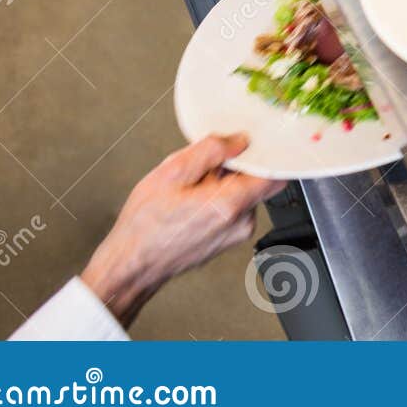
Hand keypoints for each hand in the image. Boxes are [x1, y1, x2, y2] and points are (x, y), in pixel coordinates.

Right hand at [80, 133, 283, 327]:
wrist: (130, 267)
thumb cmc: (144, 226)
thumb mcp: (170, 173)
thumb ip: (210, 150)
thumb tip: (239, 140)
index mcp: (230, 204)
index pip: (276, 172)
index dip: (269, 152)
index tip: (256, 141)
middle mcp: (241, 222)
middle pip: (258, 180)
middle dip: (236, 166)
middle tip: (205, 166)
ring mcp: (237, 234)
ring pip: (244, 193)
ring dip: (224, 183)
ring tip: (190, 188)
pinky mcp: (229, 239)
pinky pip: (234, 208)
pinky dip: (219, 198)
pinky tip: (191, 202)